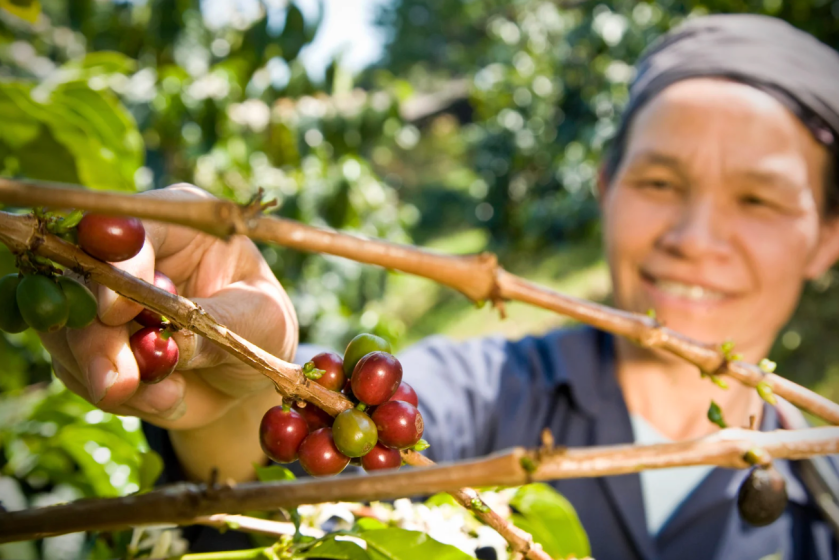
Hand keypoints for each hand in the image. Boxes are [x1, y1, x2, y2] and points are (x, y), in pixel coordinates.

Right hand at [40, 184, 298, 431]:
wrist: (246, 375)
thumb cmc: (262, 328)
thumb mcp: (259, 319)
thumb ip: (216, 325)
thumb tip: (170, 341)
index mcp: (177, 226)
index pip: (130, 230)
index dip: (116, 266)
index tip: (116, 311)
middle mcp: (129, 254)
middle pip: (81, 281)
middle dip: (96, 338)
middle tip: (120, 383)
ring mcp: (101, 298)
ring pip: (67, 329)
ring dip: (104, 374)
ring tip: (166, 397)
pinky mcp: (88, 342)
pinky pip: (74, 369)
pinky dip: (115, 395)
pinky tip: (164, 399)